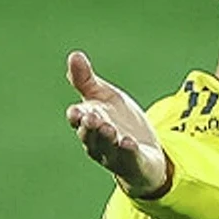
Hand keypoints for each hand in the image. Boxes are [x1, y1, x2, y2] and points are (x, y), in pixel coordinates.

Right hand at [65, 50, 169, 196]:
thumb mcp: (104, 98)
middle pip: (89, 135)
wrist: (144, 151)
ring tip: (109, 128)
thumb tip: (74, 54)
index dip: (76, 116)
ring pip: (106, 148)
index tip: (76, 110)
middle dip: (90, 127)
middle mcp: (97, 141)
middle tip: (92, 118)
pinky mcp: (133, 163)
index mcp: (87, 123)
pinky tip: (129, 143)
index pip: (77, 119)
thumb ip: (87, 80)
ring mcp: (114, 154)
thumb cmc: (118, 122)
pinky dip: (128, 152)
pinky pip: (129, 159)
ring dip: (106, 139)